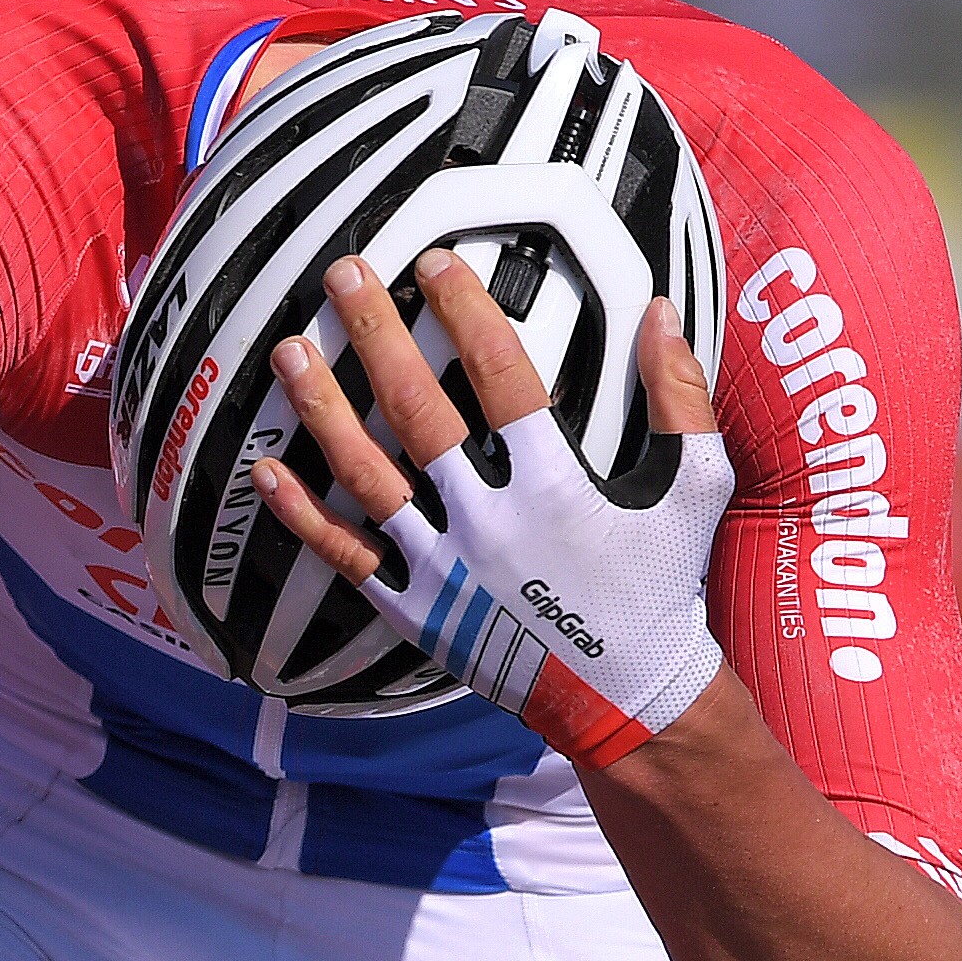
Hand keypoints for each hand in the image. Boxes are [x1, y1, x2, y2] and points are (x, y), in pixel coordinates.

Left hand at [248, 249, 730, 766]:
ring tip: (292, 351)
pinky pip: (347, 557)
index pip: (500, 375)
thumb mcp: (693, 489)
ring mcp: (445, 569)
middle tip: (342, 276)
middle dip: (376, 335)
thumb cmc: (660, 588)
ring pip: (367, 476)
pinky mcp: (418, 610)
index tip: (433, 262)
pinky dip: (304, 515)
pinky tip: (268, 470)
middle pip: (419, 410)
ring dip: (323, 409)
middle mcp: (489, 521)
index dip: (465, 310)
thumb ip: (679, 397)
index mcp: (554, 484)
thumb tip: (662, 313)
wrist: (625, 698)